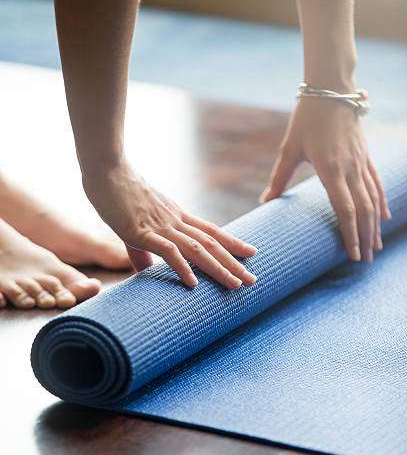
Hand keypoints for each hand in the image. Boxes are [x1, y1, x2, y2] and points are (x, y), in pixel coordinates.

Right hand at [83, 159, 256, 288]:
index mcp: (176, 216)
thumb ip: (141, 251)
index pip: (211, 231)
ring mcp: (161, 226)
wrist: (105, 169)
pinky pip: (168, 251)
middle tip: (253, 280)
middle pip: (212, 243)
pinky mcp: (142, 231)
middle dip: (234, 263)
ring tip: (236, 285)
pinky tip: (194, 284)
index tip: (251, 253)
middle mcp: (175, 221)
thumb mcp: (133, 226)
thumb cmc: (117, 194)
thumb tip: (145, 271)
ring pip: (198, 249)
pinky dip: (182, 268)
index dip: (233, 243)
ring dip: (219, 268)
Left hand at [260, 98, 390, 262]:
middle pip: (363, 210)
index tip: (351, 254)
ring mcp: (361, 162)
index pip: (345, 209)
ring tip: (376, 247)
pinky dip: (382, 202)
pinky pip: (377, 183)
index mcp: (330, 169)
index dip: (350, 234)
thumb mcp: (289, 149)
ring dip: (375, 225)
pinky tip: (385, 217)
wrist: (332, 87)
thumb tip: (264, 202)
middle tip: (365, 260)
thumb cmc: (306, 118)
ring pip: (373, 199)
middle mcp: (350, 168)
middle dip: (365, 237)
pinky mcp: (365, 155)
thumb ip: (279, 178)